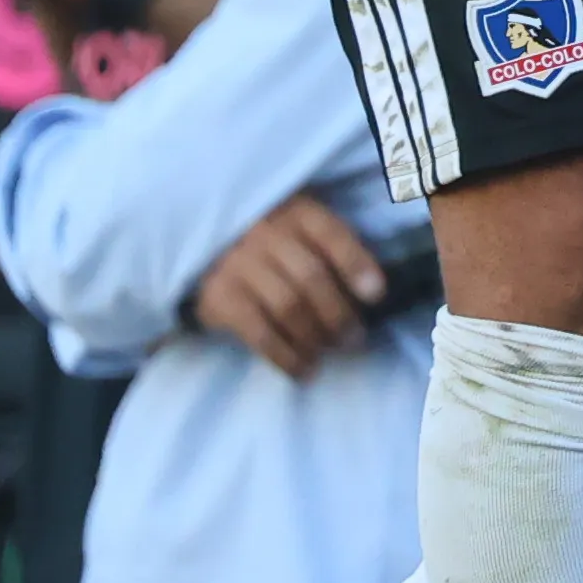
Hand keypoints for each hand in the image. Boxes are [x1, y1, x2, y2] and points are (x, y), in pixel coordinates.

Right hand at [187, 195, 383, 381]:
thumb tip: (372, 294)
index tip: (377, 296)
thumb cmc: (272, 247)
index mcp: (294, 212)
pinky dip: (285, 356)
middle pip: (311, 277)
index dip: (356, 264)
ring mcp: (236, 263)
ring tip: (327, 355)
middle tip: (354, 340)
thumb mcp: (302, 232)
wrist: (205, 252)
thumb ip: (334, 251)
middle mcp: (263, 232)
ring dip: (314, 338)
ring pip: (287, 306)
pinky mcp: (218, 296)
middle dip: (339, 314)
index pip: (330, 234)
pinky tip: (302, 370)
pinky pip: (258, 332)